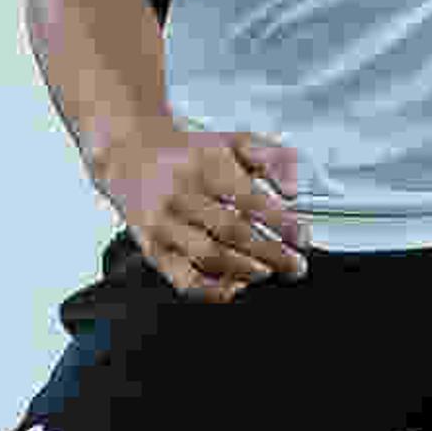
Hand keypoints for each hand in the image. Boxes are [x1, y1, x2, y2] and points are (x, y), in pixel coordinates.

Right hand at [96, 125, 312, 301]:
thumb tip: (292, 190)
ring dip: (247, 270)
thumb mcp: (233, 141)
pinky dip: (214, 289)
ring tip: (269, 272)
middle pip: (232, 231)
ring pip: (209, 256)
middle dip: (272, 253)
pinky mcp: (152, 248)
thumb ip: (272, 158)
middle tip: (295, 265)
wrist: (130, 153)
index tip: (302, 237)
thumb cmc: (188, 152)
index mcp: (204, 165)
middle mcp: (181, 193)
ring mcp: (163, 223)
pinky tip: (235, 285)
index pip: (249, 199)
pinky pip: (184, 279)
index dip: (281, 223)